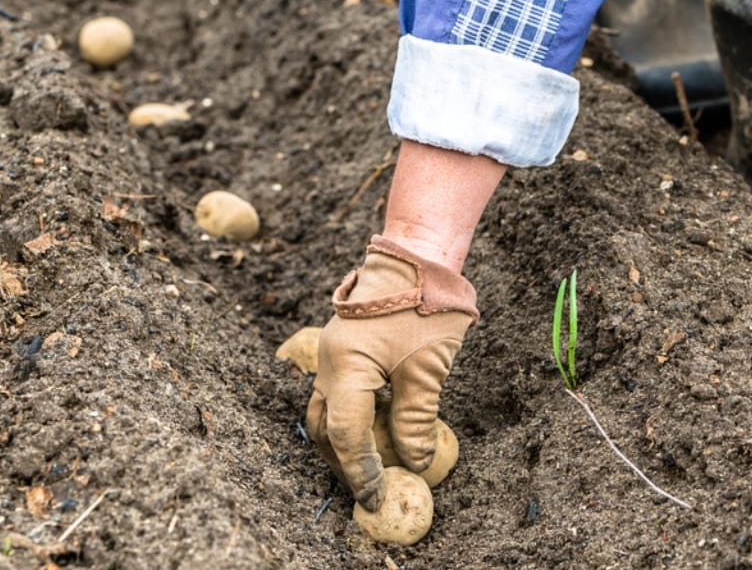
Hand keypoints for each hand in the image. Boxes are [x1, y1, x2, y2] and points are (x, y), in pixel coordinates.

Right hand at [306, 236, 477, 510]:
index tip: (376, 498)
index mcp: (344, 368)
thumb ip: (416, 420)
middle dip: (343, 461)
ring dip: (345, 439)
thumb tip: (414, 464)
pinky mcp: (345, 347)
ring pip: (328, 409)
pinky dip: (354, 415)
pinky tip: (378, 428)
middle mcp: (328, 362)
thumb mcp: (426, 370)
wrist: (418, 254)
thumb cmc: (426, 307)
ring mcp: (333, 353)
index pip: (346, 434)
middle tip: (369, 488)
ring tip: (372, 465)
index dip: (361, 471)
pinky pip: (339, 391)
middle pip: (324, 426)